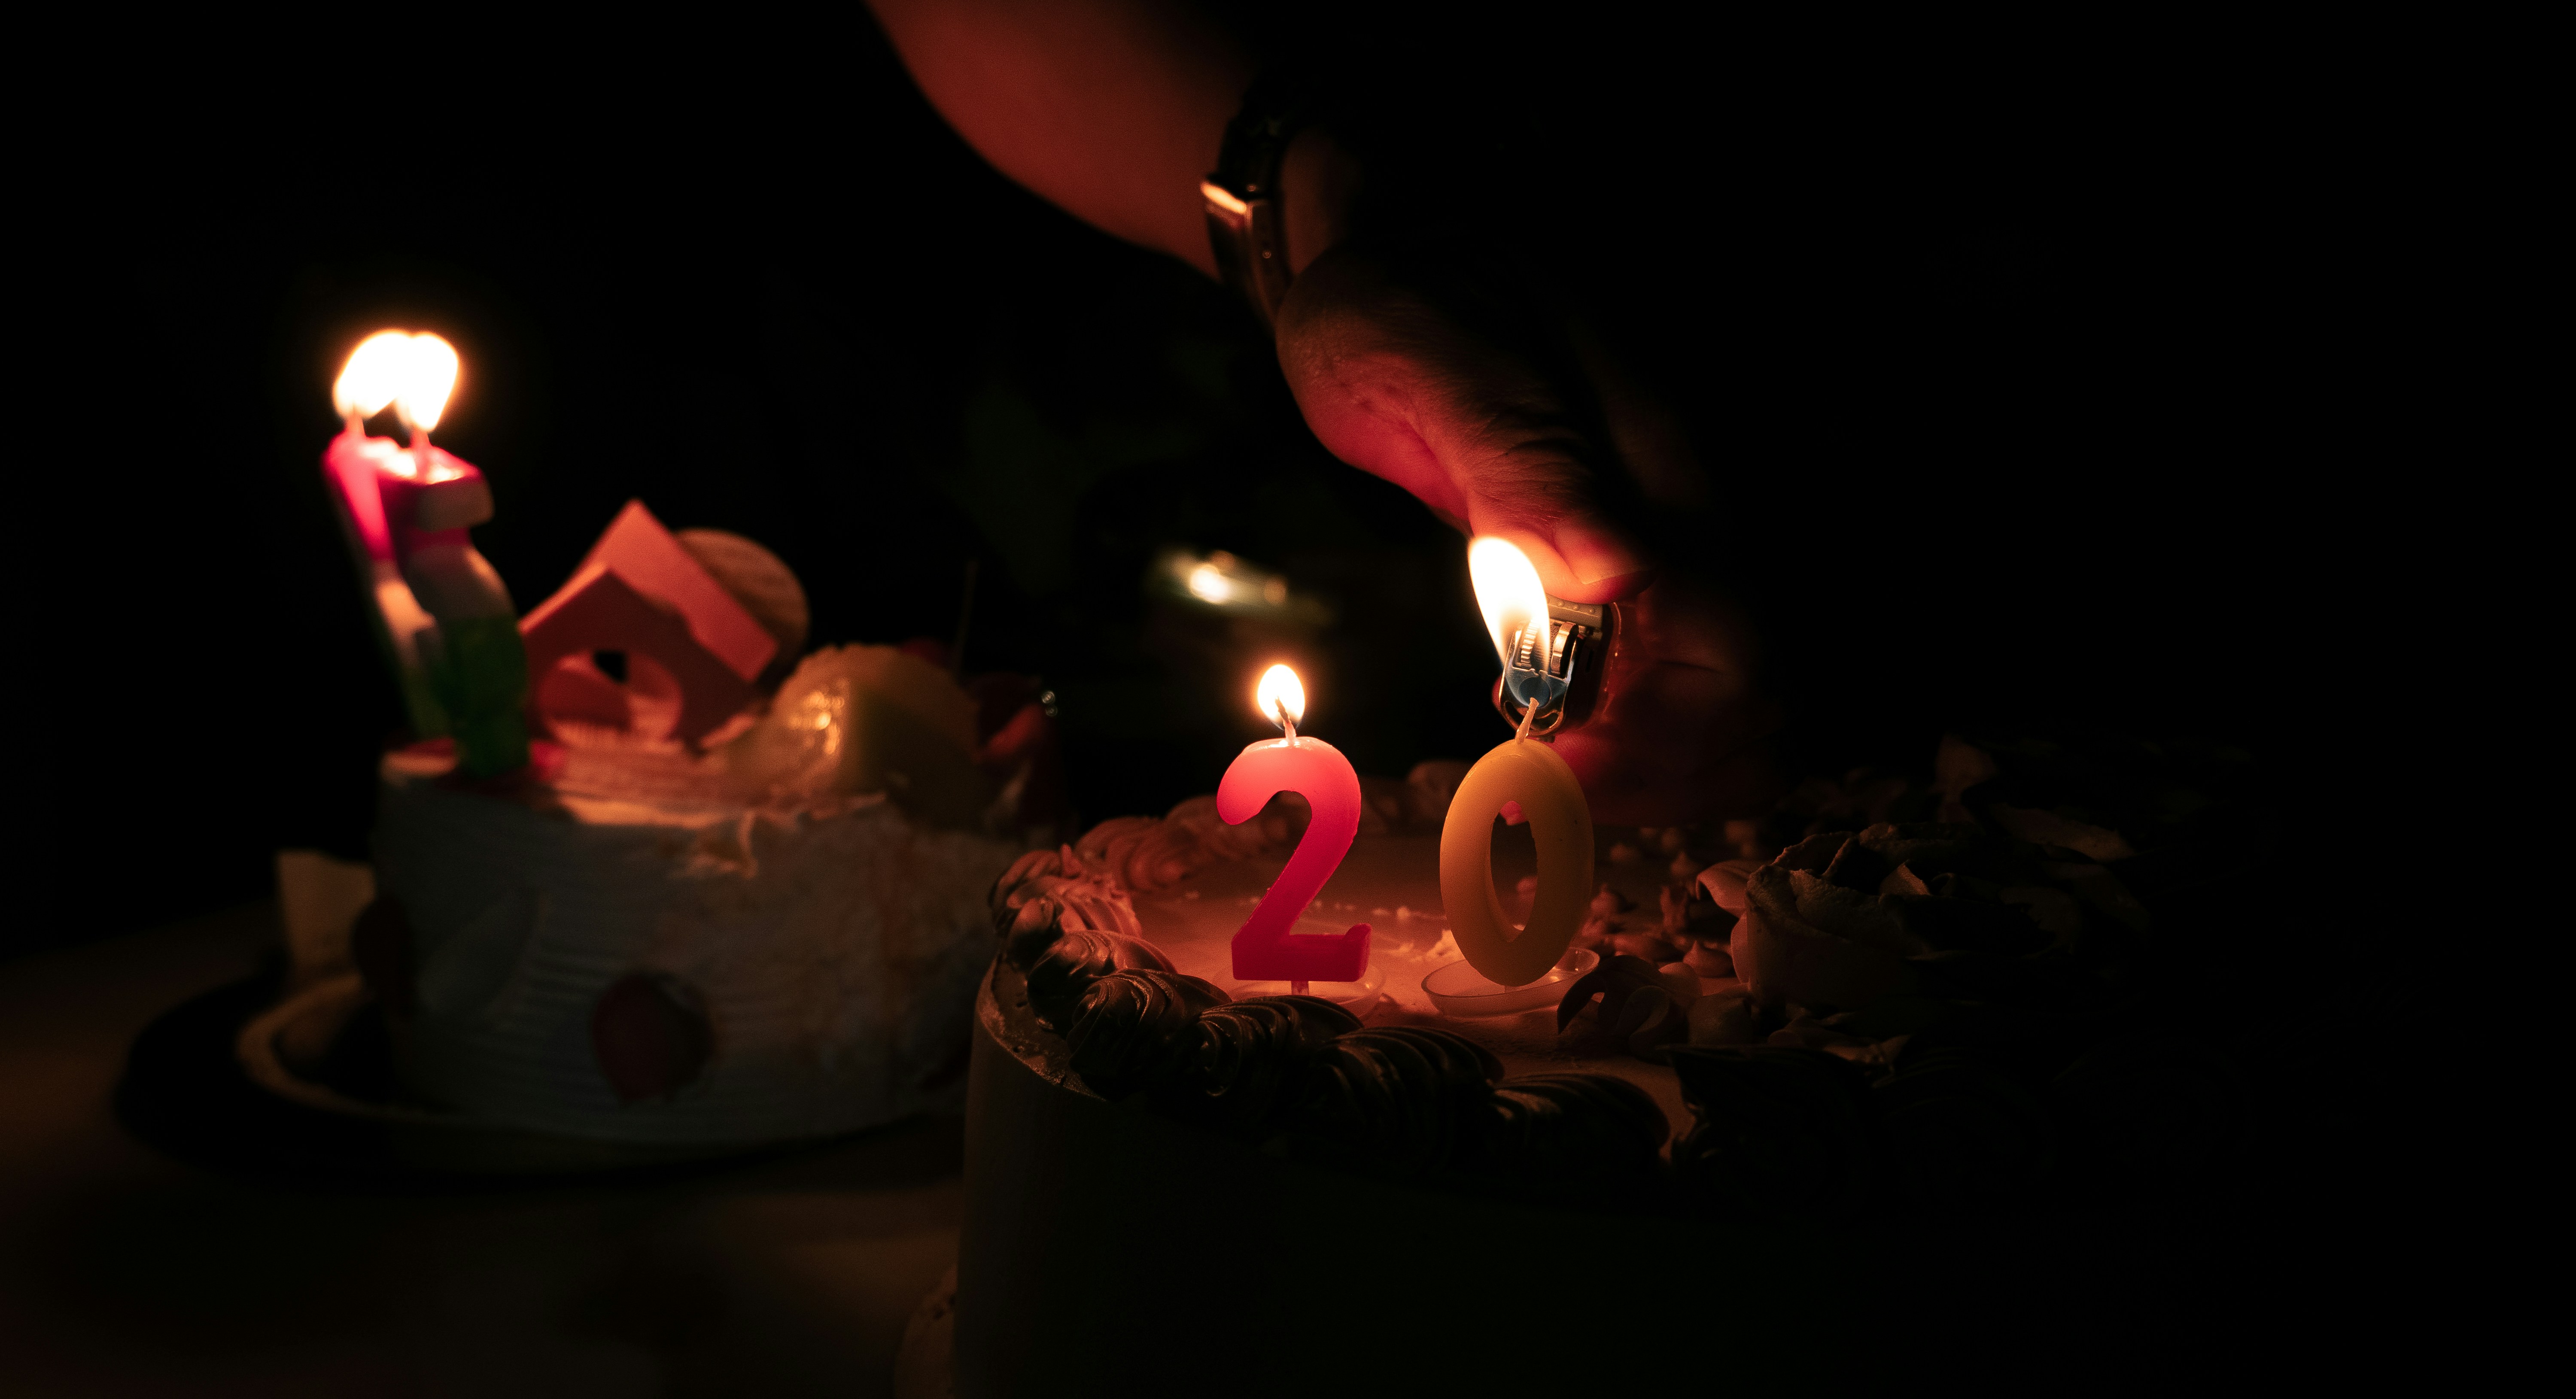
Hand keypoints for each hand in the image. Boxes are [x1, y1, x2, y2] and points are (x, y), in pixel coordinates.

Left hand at [1274, 243, 1784, 824]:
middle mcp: (1698, 503)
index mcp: (1661, 461)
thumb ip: (1524, 466)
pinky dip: (1644, 731)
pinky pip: (1690, 670)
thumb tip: (1615, 569)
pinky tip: (1559, 729)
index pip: (1728, 640)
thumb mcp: (1427, 365)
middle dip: (1660, 772)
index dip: (1658, 738)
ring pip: (1740, 696)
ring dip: (1658, 764)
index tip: (1549, 785)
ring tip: (1542, 775)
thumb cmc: (1398, 301)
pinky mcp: (1653, 551)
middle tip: (1533, 800)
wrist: (1396, 242)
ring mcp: (1684, 529)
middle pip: (1755, 691)